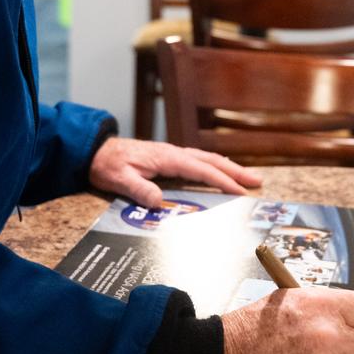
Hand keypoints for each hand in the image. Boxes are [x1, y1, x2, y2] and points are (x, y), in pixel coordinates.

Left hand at [88, 137, 261, 207]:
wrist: (95, 151)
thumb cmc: (107, 164)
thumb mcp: (119, 179)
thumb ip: (139, 189)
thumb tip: (159, 203)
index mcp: (166, 158)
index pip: (200, 169)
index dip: (221, 180)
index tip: (240, 191)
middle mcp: (173, 153)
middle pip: (211, 161)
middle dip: (235, 171)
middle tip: (257, 182)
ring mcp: (172, 155)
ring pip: (207, 159)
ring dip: (228, 168)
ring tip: (248, 178)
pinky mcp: (169, 159)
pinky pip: (198, 161)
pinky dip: (214, 166)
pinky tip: (220, 172)